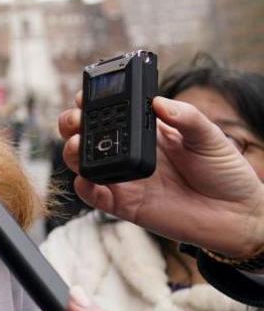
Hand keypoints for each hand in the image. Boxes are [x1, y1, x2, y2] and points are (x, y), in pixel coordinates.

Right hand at [60, 95, 263, 258]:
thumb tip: (158, 101)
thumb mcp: (209, 136)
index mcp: (146, 131)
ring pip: (81, 162)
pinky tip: (87, 179)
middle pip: (84, 133)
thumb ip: (186, 116)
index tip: (86, 94)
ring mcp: (124, 179)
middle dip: (71, 122)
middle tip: (77, 120)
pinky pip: (94, 196)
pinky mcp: (125, 205)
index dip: (91, 100)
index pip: (108, 110)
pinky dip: (84, 186)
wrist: (240, 215)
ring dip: (71, 151)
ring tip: (77, 145)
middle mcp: (129, 152)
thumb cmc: (226, 173)